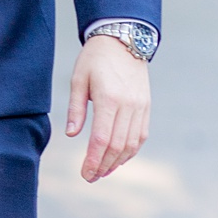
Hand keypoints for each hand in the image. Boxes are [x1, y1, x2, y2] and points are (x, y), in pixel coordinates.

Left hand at [65, 35, 150, 181]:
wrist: (123, 39)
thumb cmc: (95, 59)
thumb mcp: (78, 79)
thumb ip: (76, 108)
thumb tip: (72, 134)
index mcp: (109, 99)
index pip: (102, 139)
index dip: (93, 160)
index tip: (84, 174)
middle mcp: (128, 106)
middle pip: (117, 146)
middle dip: (103, 166)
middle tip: (90, 177)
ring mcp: (140, 107)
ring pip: (132, 144)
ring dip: (118, 162)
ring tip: (103, 171)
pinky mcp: (146, 107)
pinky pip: (141, 135)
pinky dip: (130, 150)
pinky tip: (119, 158)